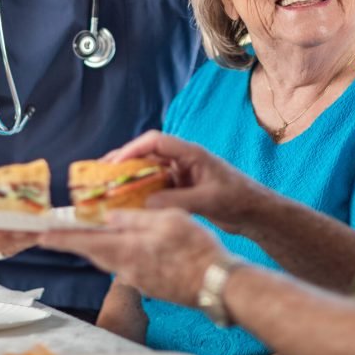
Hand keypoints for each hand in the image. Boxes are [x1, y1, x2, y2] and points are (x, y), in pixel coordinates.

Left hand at [41, 208, 224, 305]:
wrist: (217, 285)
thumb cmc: (196, 250)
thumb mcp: (168, 220)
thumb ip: (137, 218)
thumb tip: (112, 216)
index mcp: (127, 250)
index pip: (84, 243)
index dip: (61, 239)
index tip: (40, 235)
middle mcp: (127, 269)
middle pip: (96, 252)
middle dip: (81, 241)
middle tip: (67, 230)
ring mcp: (139, 281)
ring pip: (114, 259)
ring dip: (104, 246)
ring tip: (102, 232)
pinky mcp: (152, 286)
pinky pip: (130, 266)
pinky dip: (125, 253)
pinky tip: (136, 245)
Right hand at [105, 130, 274, 234]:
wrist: (255, 213)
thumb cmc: (238, 199)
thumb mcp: (208, 201)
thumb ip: (177, 201)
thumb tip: (144, 204)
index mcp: (191, 154)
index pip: (156, 142)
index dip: (132, 149)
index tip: (113, 164)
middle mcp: (184, 160)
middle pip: (147, 153)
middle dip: (123, 162)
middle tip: (99, 175)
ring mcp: (182, 174)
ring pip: (148, 170)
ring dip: (128, 178)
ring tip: (105, 188)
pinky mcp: (182, 188)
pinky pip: (155, 186)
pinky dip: (139, 192)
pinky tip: (125, 204)